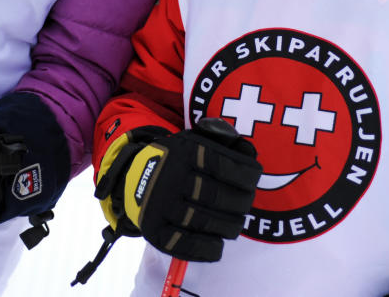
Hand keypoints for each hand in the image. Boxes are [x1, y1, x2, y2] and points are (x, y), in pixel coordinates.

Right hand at [95, 118, 260, 261]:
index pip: (224, 165)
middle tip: (244, 204)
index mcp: (183, 152)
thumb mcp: (195, 139)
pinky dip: (207, 249)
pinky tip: (218, 244)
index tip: (254, 177)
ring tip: (234, 224)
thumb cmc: (177, 159)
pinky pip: (184, 245)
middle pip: (216, 197)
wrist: (134, 176)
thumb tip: (248, 151)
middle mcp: (169, 177)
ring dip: (228, 227)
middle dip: (240, 203)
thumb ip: (223, 138)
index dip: (247, 174)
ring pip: (203, 222)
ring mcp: (159, 205)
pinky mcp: (154, 230)